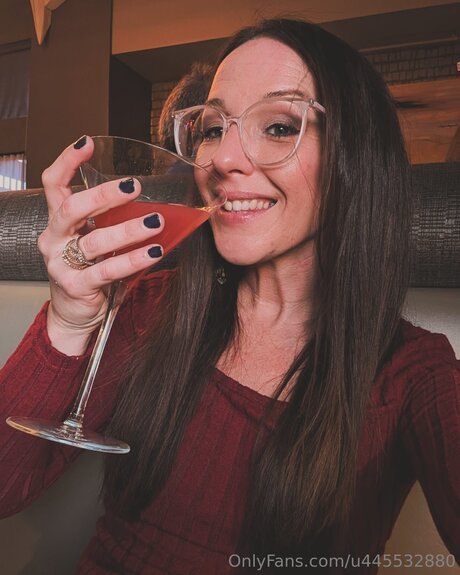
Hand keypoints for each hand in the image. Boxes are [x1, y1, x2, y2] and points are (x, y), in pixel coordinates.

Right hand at [38, 136, 163, 354]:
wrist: (76, 313)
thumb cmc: (89, 271)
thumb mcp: (93, 240)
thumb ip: (109, 221)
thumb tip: (150, 202)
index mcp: (58, 222)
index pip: (54, 184)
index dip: (67, 161)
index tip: (87, 142)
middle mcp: (54, 239)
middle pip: (72, 207)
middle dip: (104, 194)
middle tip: (135, 186)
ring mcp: (61, 264)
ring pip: (94, 241)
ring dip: (129, 229)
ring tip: (155, 221)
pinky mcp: (76, 286)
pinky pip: (107, 270)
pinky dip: (133, 259)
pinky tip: (154, 252)